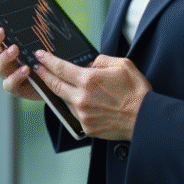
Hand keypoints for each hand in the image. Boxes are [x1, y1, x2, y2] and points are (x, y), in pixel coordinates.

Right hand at [0, 15, 41, 100]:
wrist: (57, 79)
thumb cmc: (44, 55)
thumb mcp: (37, 38)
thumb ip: (25, 26)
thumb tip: (5, 13)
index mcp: (6, 44)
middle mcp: (4, 58)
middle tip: (1, 32)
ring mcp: (8, 73)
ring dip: (4, 57)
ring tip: (15, 50)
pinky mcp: (16, 88)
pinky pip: (9, 84)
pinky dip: (15, 76)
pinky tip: (26, 69)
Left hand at [32, 50, 151, 139]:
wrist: (145, 119)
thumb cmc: (136, 91)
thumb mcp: (122, 65)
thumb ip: (101, 61)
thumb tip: (89, 65)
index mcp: (89, 80)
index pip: (60, 68)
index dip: (47, 61)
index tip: (39, 55)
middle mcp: (82, 98)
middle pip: (55, 85)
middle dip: (44, 75)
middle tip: (37, 68)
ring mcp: (83, 114)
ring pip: (64, 100)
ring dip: (61, 91)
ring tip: (59, 83)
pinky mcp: (87, 127)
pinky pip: (75, 113)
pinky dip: (75, 106)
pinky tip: (80, 101)